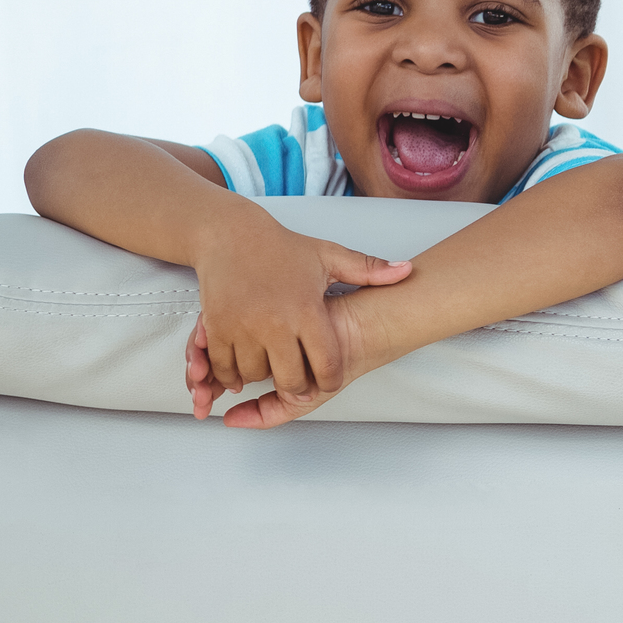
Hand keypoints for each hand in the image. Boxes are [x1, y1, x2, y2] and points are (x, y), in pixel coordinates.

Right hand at [183, 217, 411, 422]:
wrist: (229, 235)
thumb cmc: (282, 248)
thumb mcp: (329, 255)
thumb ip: (368, 269)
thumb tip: (406, 271)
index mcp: (306, 310)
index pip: (325, 363)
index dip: (330, 379)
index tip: (329, 380)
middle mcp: (273, 323)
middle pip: (289, 378)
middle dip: (297, 387)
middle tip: (300, 385)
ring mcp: (242, 327)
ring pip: (254, 375)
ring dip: (263, 378)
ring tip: (273, 371)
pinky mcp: (216, 328)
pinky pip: (224, 366)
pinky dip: (231, 373)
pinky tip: (243, 368)